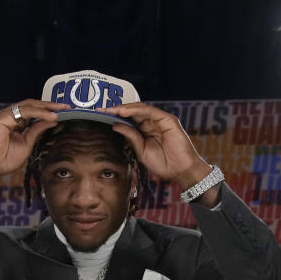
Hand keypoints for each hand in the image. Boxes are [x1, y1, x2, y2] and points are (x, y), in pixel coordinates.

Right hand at [0, 99, 69, 202]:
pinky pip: (24, 111)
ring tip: (61, 109)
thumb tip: (52, 121)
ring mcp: (6, 115)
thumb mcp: (26, 145)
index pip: (35, 112)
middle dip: (51, 105)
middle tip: (67, 106)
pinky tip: (50, 116)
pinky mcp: (2, 117)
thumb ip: (36, 132)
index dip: (49, 111)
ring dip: (46, 107)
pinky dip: (39, 112)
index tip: (65, 112)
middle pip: (33, 105)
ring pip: (30, 106)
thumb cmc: (3, 160)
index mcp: (16, 122)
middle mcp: (11, 116)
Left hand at [97, 102, 212, 188]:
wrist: (181, 171)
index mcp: (145, 131)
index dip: (115, 117)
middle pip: (132, 112)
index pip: (128, 120)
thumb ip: (131, 137)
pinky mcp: (167, 119)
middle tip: (101, 109)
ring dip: (124, 108)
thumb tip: (115, 126)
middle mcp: (152, 123)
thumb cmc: (164, 164)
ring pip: (140, 109)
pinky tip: (124, 112)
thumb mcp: (141, 151)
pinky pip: (150, 111)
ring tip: (111, 110)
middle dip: (116, 109)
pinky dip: (136, 110)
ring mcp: (160, 120)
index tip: (100, 115)